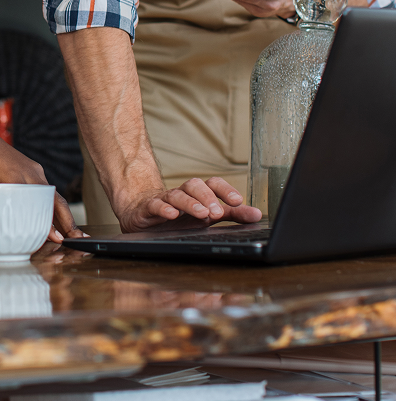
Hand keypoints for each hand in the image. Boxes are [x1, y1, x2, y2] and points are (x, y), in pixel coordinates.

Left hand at [0, 116, 86, 243]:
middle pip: (54, 198)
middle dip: (67, 221)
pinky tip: (60, 220)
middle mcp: (29, 172)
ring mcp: (34, 169)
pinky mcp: (34, 169)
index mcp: (13, 175)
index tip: (56, 238)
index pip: (35, 202)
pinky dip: (56, 205)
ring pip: (54, 194)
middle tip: (77, 241)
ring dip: (65, 215)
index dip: (47, 221)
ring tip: (74, 235)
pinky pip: (48, 189)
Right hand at [117, 177, 261, 232]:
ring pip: (177, 195)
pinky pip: (155, 205)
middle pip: (194, 185)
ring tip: (202, 213)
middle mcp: (183, 194)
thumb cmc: (179, 215)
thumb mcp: (208, 216)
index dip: (226, 190)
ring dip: (190, 203)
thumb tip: (257, 214)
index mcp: (198, 195)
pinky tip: (171, 214)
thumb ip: (232, 214)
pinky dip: (163, 209)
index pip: (213, 184)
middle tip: (218, 211)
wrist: (143, 212)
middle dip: (207, 197)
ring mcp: (165, 200)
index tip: (239, 201)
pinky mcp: (148, 209)